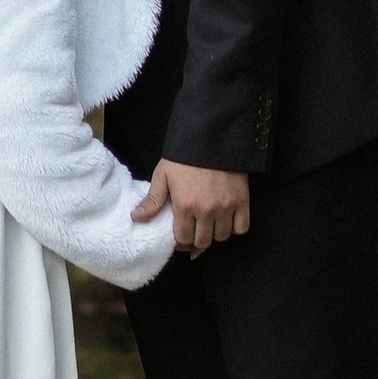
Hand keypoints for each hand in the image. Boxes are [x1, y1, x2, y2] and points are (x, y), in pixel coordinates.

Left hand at [135, 159, 250, 255]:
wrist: (211, 137)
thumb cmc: (184, 156)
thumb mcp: (163, 175)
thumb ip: (152, 200)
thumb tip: (135, 218)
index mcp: (184, 206)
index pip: (183, 239)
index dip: (180, 241)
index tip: (181, 235)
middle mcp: (206, 211)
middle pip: (203, 241)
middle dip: (196, 240)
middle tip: (194, 231)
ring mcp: (226, 207)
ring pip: (222, 237)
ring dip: (214, 234)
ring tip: (209, 224)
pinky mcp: (242, 201)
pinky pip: (241, 228)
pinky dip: (235, 228)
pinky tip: (226, 220)